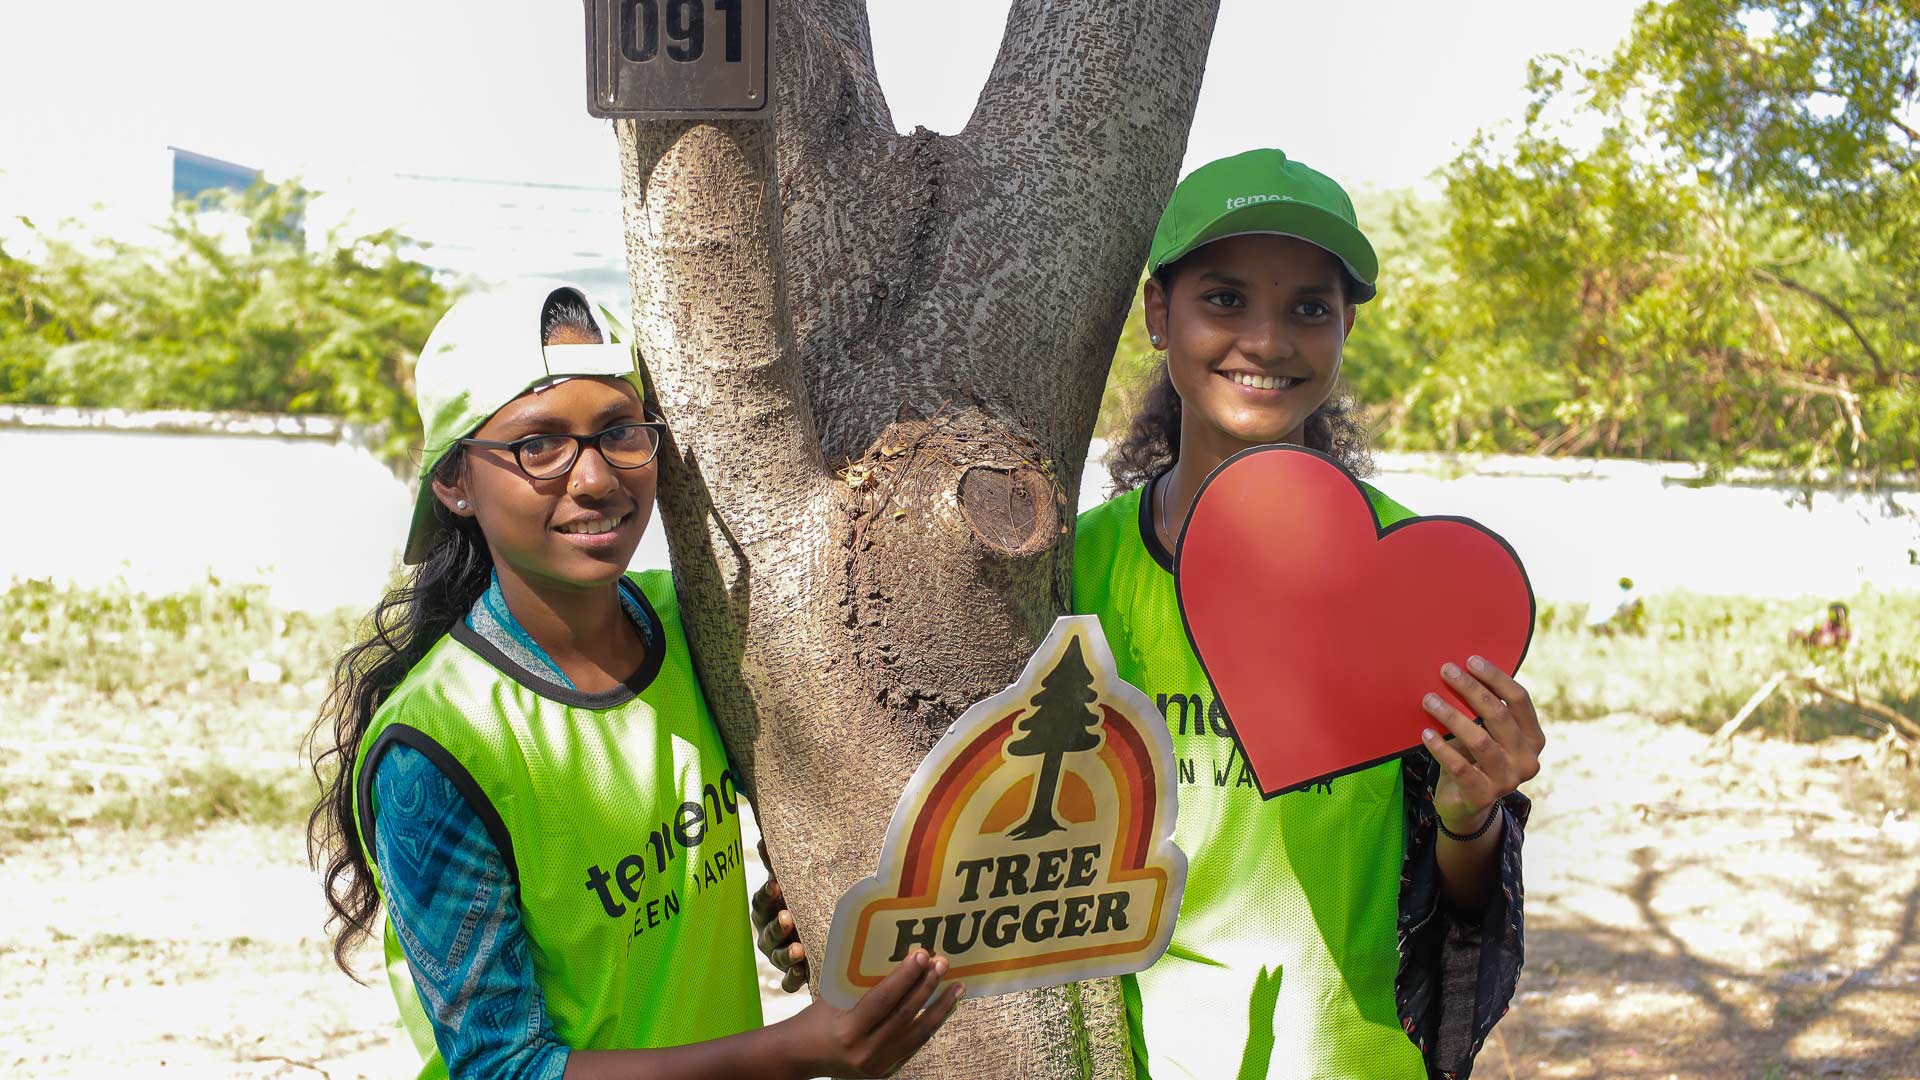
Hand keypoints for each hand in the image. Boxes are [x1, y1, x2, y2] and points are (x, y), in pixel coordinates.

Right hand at [753, 839, 808, 991]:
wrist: (818, 928)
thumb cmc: (800, 898)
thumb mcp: (793, 881)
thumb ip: (777, 863)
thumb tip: (764, 836)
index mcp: (767, 909)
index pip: (761, 901)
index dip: (767, 894)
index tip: (776, 884)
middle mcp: (769, 933)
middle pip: (768, 931)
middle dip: (777, 925)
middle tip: (788, 917)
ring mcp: (778, 955)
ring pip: (777, 956)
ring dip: (786, 953)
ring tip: (798, 949)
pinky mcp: (791, 974)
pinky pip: (788, 981)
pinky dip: (793, 978)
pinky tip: (803, 972)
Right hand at [786, 949, 962, 1078]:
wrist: (801, 1057)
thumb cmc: (815, 1020)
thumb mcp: (834, 998)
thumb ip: (864, 986)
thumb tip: (900, 961)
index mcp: (848, 1030)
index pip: (884, 999)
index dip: (905, 976)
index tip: (922, 954)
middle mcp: (866, 1052)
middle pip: (906, 1015)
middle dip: (928, 987)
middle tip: (942, 963)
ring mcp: (878, 1066)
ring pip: (918, 1034)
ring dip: (940, 1008)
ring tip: (956, 987)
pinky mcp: (885, 1072)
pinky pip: (913, 1045)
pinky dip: (929, 1025)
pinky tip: (941, 1008)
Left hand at [1419, 655, 1544, 834]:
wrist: (1465, 805)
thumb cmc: (1473, 758)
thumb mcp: (1485, 733)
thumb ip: (1482, 711)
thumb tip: (1457, 670)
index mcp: (1533, 738)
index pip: (1519, 700)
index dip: (1496, 678)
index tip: (1471, 660)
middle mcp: (1527, 759)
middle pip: (1499, 716)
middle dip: (1471, 690)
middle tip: (1446, 671)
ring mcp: (1508, 781)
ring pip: (1480, 741)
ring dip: (1452, 716)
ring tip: (1428, 700)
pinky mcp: (1483, 796)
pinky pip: (1460, 767)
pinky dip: (1441, 749)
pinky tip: (1425, 734)